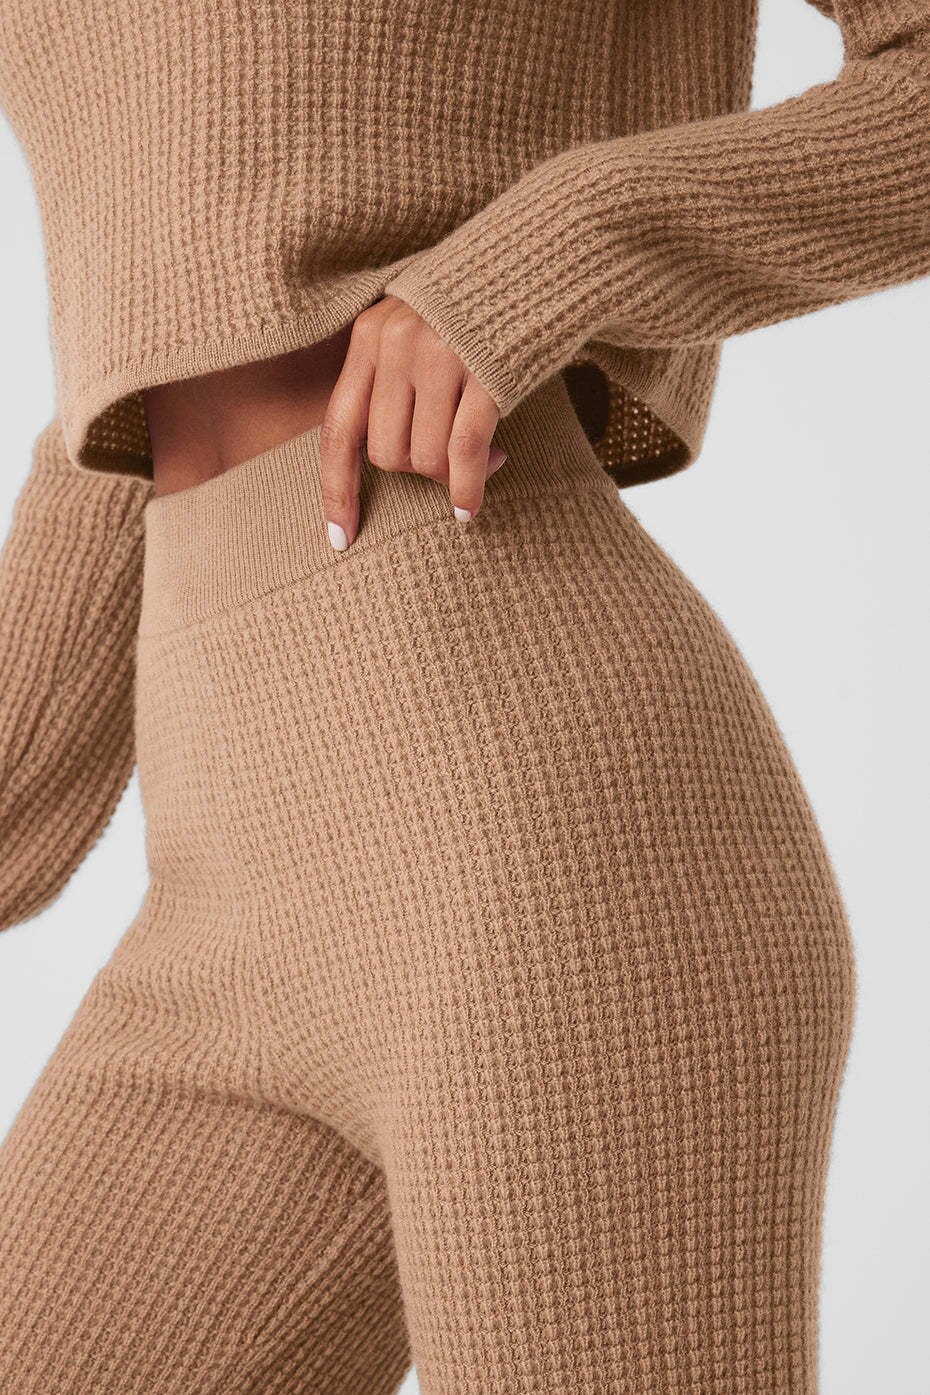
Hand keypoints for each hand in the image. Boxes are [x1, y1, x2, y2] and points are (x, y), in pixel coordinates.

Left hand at [319, 296, 506, 550]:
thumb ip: (395, 382)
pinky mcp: (483, 372)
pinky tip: (471, 507)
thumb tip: (395, 461)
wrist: (541, 255)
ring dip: (450, 476)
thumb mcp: (419, 330)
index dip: (336, 489)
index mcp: (369, 337)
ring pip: (424, 458)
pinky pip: (464, 452)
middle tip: (452, 463)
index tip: (339, 538)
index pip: (337, 428)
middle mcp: (395, 345)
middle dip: (417, 472)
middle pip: (385, 452)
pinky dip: (467, 488)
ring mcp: (438, 357)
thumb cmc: (478, 307)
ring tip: (487, 457)